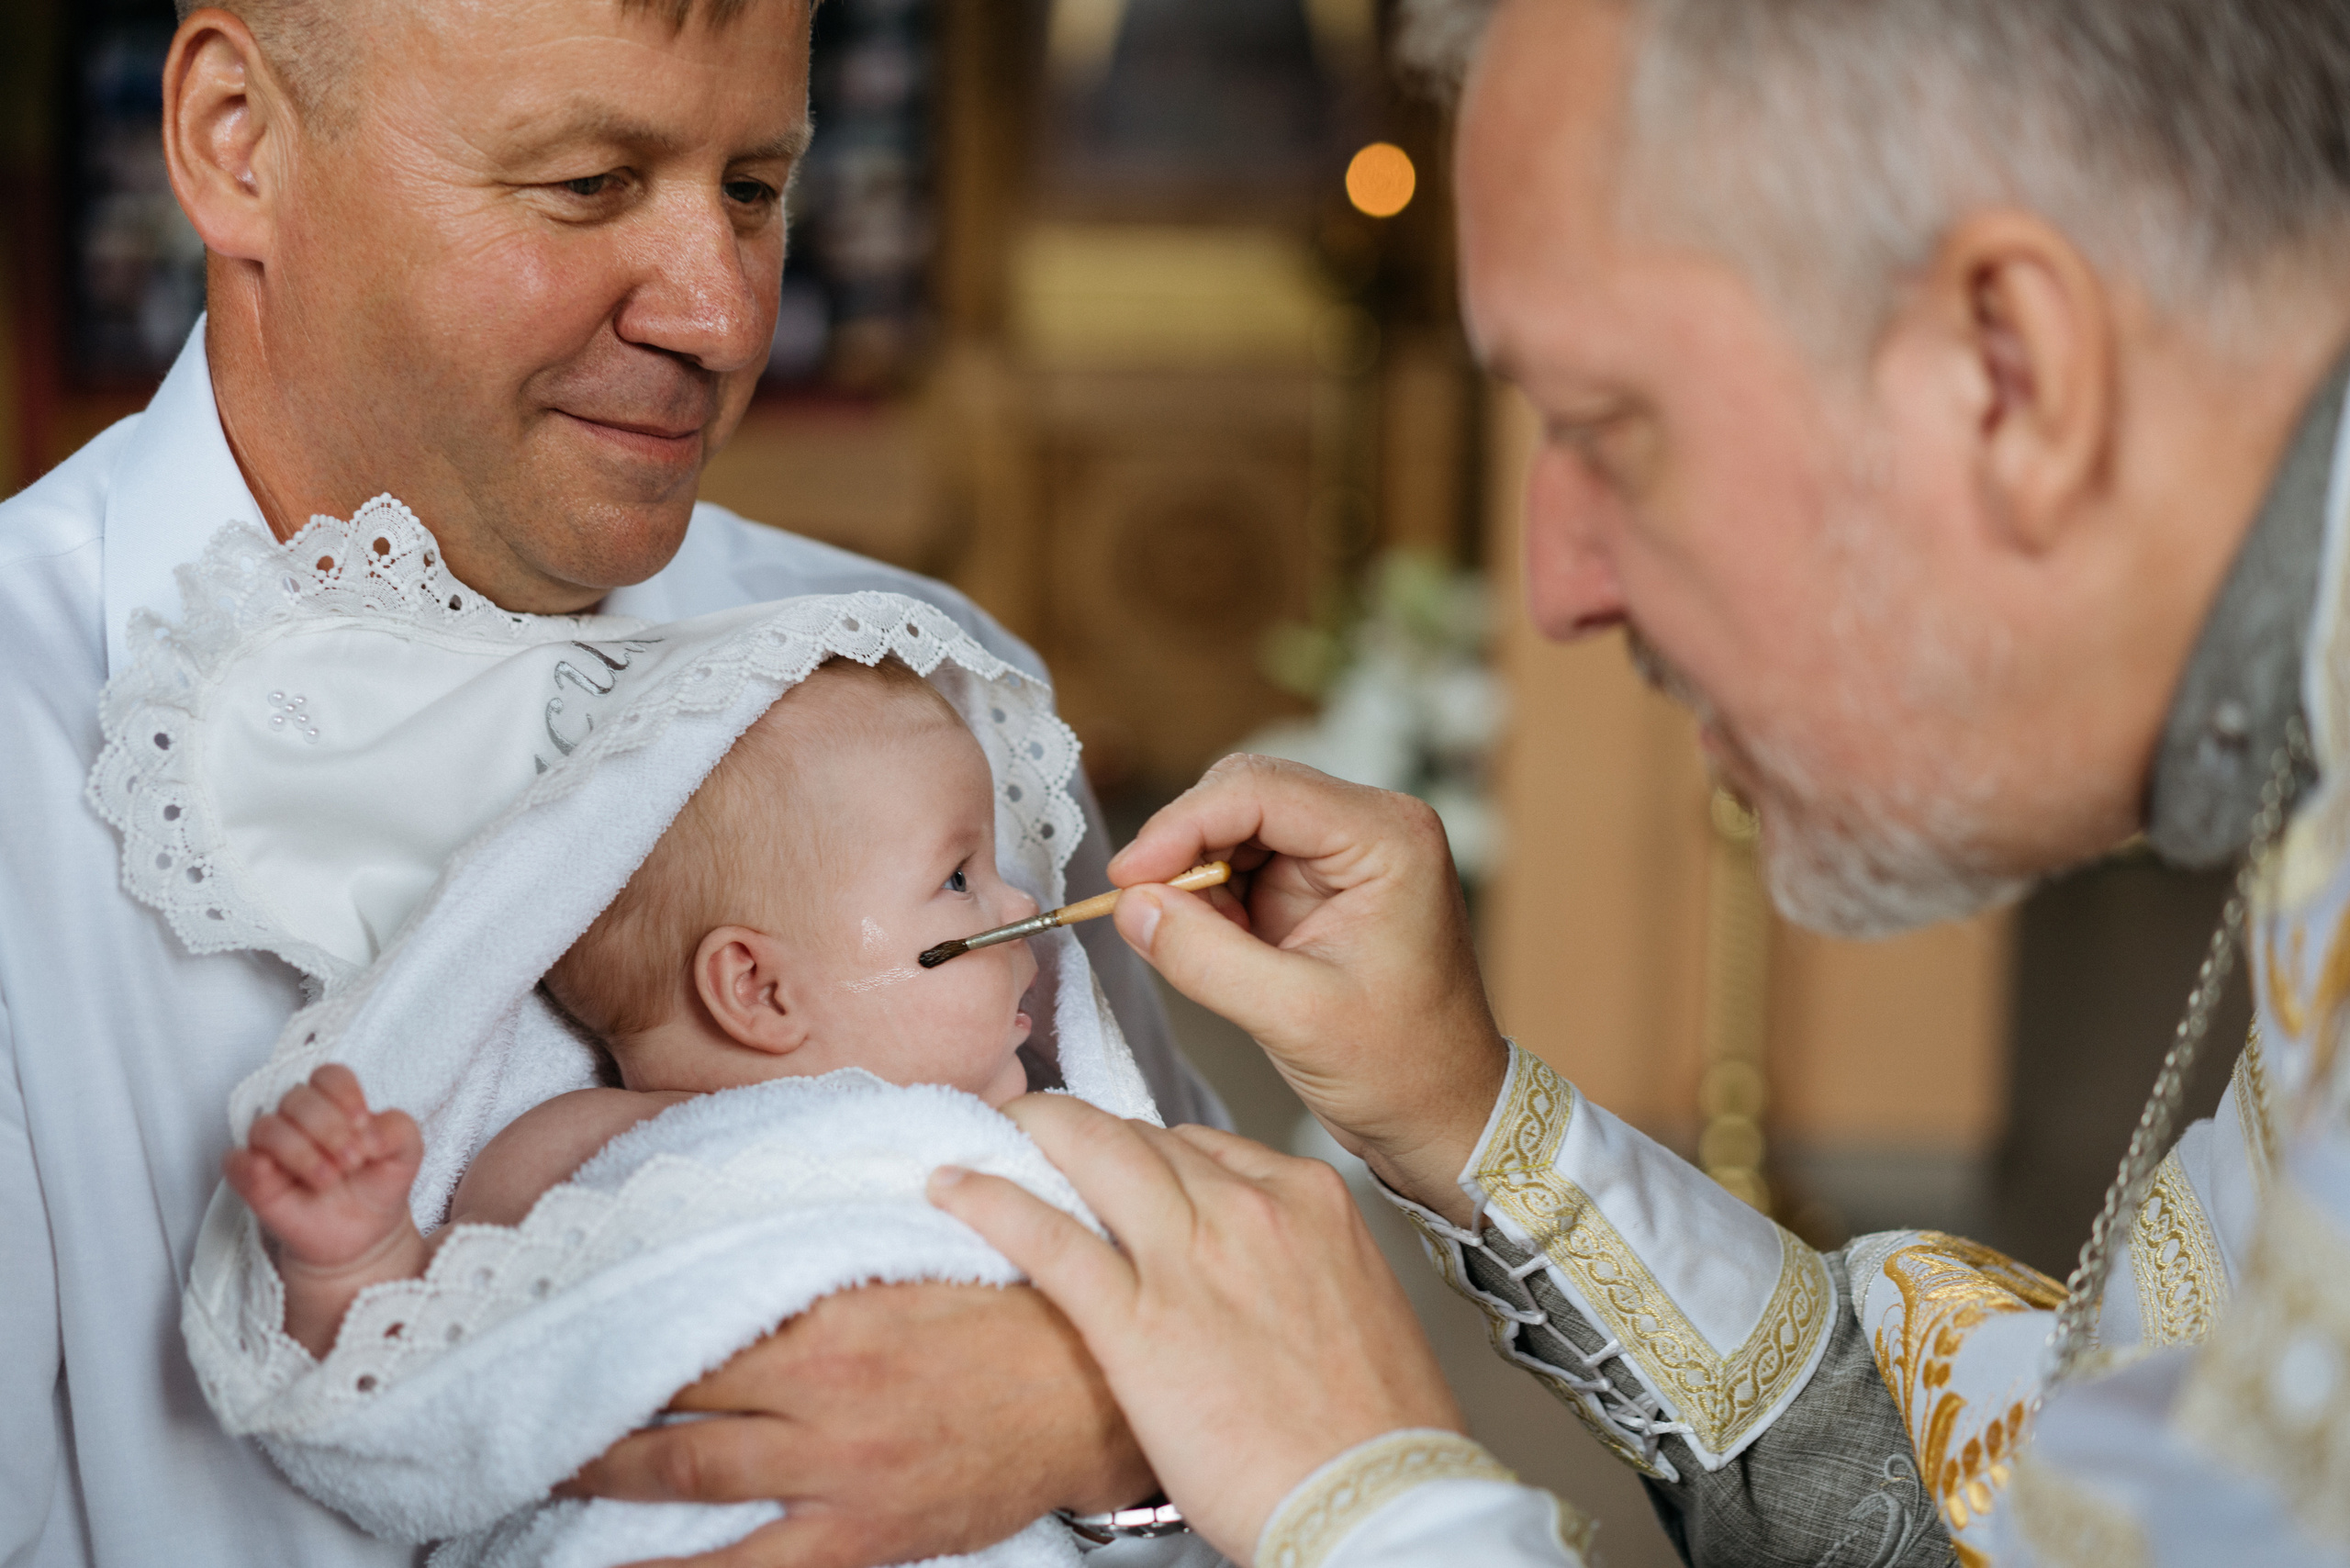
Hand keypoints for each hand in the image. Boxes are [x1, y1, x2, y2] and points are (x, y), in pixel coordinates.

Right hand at [222, 1063, 422, 1271]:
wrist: (364, 1233)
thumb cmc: (378, 1183)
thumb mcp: (407, 1153)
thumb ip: (399, 1129)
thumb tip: (369, 1131)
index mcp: (335, 1103)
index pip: (328, 1076)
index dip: (345, 1095)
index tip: (363, 1125)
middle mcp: (299, 1119)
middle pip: (298, 1097)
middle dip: (329, 1129)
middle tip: (351, 1161)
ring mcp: (271, 1147)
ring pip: (267, 1127)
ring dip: (300, 1152)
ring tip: (328, 1179)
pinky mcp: (251, 1178)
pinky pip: (235, 1161)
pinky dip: (251, 1166)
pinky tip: (277, 1177)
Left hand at [562, 1281, 1152, 1567]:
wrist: (1093, 1392)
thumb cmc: (1013, 1308)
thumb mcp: (917, 1249)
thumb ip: (829, 1237)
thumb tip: (752, 1205)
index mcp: (828, 1313)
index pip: (690, 1317)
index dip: (619, 1323)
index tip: (566, 1317)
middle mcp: (817, 1395)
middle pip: (669, 1405)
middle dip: (591, 1412)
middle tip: (528, 1402)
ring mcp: (835, 1475)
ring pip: (688, 1482)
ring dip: (608, 1478)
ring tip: (549, 1473)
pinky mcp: (861, 1538)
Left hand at [929, 1095, 1464, 1566]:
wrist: (1378, 1501)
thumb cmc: (1377, 1430)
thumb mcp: (1357, 1306)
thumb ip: (1298, 1265)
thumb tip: (1257, 1269)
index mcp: (1308, 1201)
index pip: (1201, 1143)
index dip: (1145, 1150)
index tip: (1117, 1163)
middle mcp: (1247, 1210)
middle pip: (1139, 1136)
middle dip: (1080, 1129)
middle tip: (1036, 1130)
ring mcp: (1189, 1259)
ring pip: (1091, 1154)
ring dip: (1030, 1136)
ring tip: (988, 1135)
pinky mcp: (1137, 1323)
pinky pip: (1048, 1236)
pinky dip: (990, 1200)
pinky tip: (954, 1186)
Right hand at [1108, 754, 1507, 1221]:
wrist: (1443, 1114)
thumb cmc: (1403, 1069)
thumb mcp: (1297, 1019)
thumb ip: (1206, 957)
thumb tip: (1131, 905)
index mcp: (1388, 838)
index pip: (1260, 790)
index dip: (1182, 825)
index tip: (1127, 879)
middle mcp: (1369, 828)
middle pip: (1242, 794)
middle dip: (1185, 848)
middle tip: (1146, 911)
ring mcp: (1341, 855)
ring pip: (1233, 826)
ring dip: (1194, 877)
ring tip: (1195, 944)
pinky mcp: (1316, 886)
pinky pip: (1239, 865)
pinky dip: (1208, 900)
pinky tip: (1214, 947)